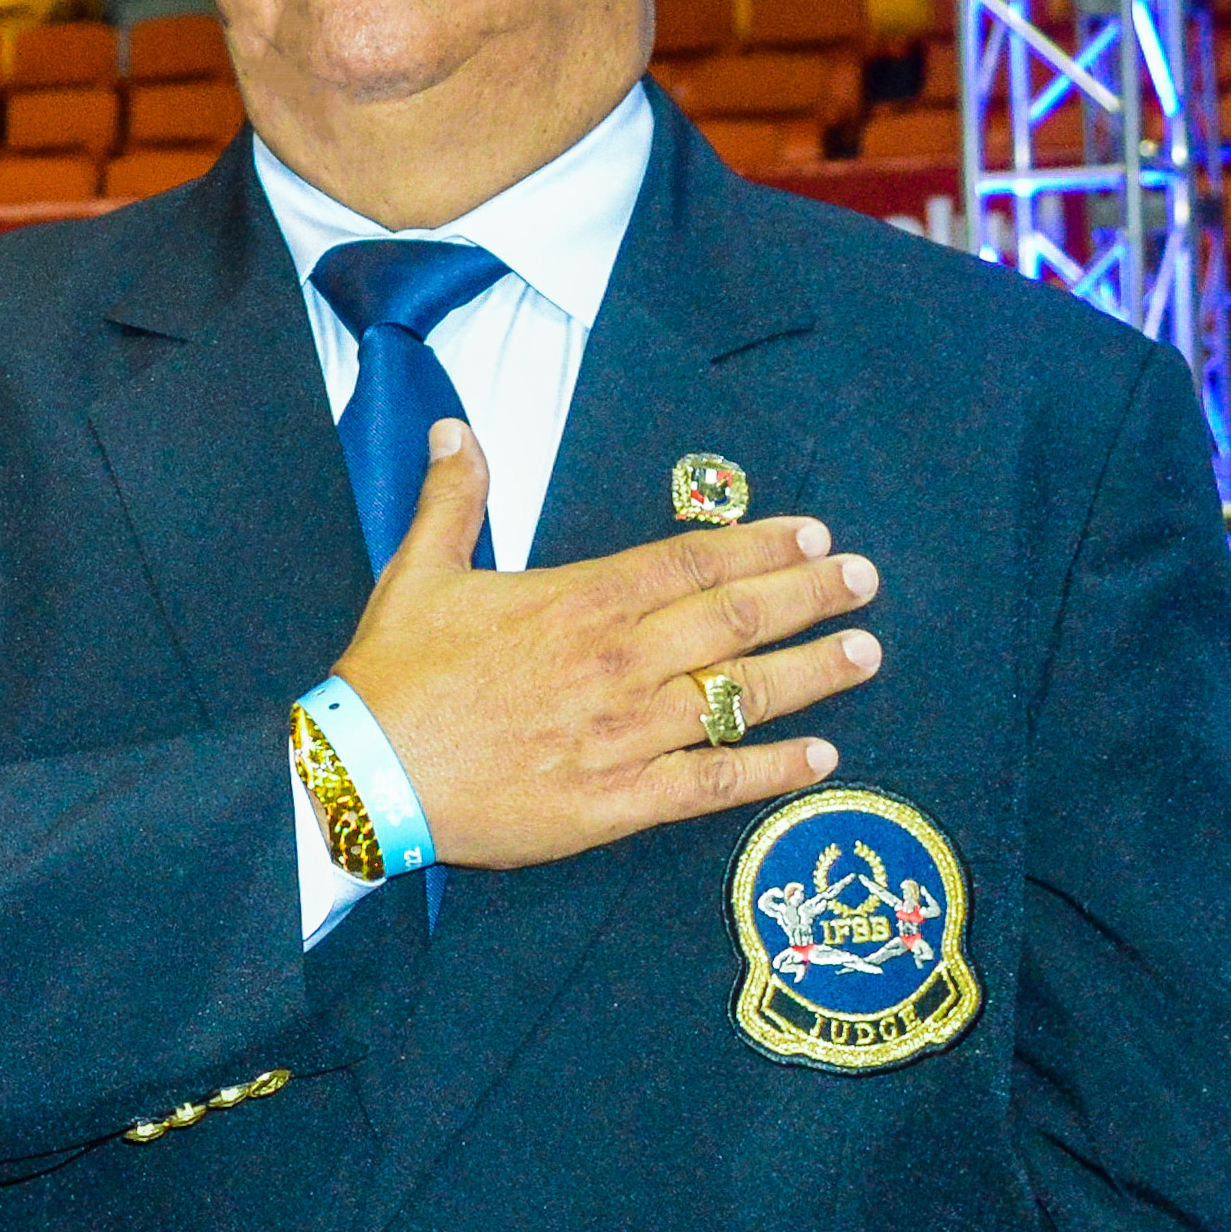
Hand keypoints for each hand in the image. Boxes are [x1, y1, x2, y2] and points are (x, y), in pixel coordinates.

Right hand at [332, 419, 881, 869]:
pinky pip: (711, 784)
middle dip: (808, 596)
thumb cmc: (394, 674)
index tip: (812, 534)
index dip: (759, 544)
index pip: (691, 560)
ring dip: (810, 674)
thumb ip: (454, 497)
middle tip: (866, 580)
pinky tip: (821, 759)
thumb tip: (458, 427)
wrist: (364, 774)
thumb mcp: (419, 569)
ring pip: (738, 697)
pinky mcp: (615, 804)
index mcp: (578, 600)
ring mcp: (622, 734)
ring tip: (865, 654)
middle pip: (733, 620)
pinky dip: (770, 771)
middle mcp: (616, 662)